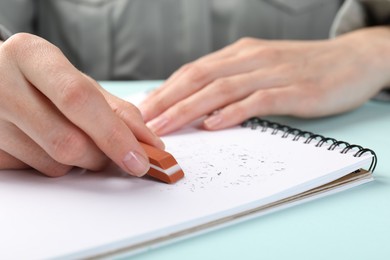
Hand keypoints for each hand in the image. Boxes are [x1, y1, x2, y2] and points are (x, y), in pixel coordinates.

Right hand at [0, 33, 163, 176]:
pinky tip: (48, 143)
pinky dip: (54, 165)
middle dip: (102, 156)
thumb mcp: (79, 81)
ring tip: (74, 137)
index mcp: (30, 55)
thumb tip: (148, 142)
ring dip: (79, 163)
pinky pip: (34, 172)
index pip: (78, 99)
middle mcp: (1, 83)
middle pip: (68, 141)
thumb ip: (116, 109)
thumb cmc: (44, 79)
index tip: (140, 158)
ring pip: (53, 164)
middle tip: (114, 154)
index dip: (114, 134)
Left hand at [140, 27, 389, 134]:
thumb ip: (233, 81)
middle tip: (143, 120)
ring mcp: (273, 73)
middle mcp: (252, 59)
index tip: (144, 108)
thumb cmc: (303, 67)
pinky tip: (213, 125)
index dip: (166, 90)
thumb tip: (201, 106)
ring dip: (189, 109)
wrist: (354, 58)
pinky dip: (233, 113)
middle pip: (200, 78)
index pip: (194, 71)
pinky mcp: (295, 90)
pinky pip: (258, 100)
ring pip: (222, 89)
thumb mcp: (262, 67)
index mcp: (241, 53)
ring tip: (166, 126)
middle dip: (167, 100)